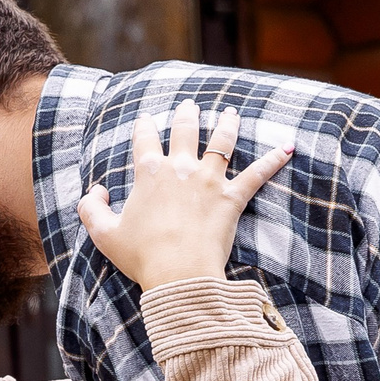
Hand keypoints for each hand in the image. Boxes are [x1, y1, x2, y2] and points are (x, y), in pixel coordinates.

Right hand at [77, 102, 290, 292]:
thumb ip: (91, 209)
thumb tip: (96, 192)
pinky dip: (274, 160)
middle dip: (187, 114)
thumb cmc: (142, 257)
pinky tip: (288, 147)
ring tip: (231, 113)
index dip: (144, 127)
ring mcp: (209, 180)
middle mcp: (180, 168)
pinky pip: (257, 174)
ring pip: (221, 142)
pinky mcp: (233, 198)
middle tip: (190, 105)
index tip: (145, 120)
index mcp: (149, 173)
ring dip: (227, 124)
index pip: (144, 140)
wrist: (179, 274)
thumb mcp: (104, 234)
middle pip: (185, 131)